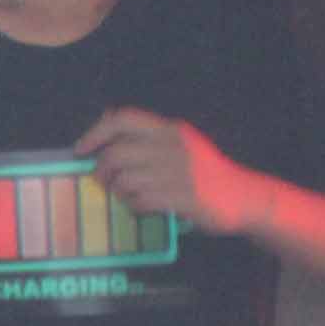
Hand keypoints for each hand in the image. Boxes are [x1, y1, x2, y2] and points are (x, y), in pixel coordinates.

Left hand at [82, 107, 255, 235]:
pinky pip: (140, 201)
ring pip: (124, 180)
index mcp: (170, 129)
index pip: (123, 119)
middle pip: (115, 154)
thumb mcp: (181, 143)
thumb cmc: (205, 172)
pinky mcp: (183, 196)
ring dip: (119, 192)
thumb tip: (106, 118)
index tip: (80, 151)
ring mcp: (179, 171)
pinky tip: (143, 207)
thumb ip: (149, 135)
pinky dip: (134, 207)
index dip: (95, 133)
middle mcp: (173, 146)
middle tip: (105, 183)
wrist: (244, 196)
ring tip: (129, 196)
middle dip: (102, 172)